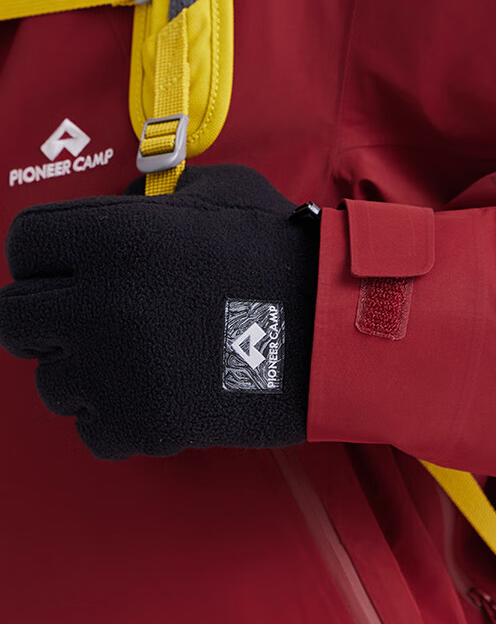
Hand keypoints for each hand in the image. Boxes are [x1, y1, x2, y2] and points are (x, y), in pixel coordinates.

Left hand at [0, 164, 320, 459]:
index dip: (46, 256)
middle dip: (47, 319)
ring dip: (85, 372)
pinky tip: (155, 393)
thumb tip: (121, 209)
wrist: (336, 328)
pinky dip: (118, 418)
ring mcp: (116, 370)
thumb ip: (155, 199)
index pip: (24, 245)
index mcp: (114, 236)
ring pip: (50, 384)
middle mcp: (99, 302)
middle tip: (88, 319)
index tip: (66, 268)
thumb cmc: (285, 253)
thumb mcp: (220, 192)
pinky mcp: (142, 424)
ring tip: (136, 360)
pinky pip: (92, 430)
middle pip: (15, 321)